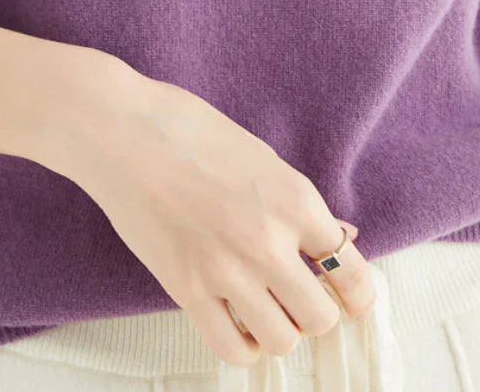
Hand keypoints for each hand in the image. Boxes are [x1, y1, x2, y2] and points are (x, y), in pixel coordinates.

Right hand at [37, 70, 376, 366]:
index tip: (350, 295)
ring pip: (283, 340)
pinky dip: (244, 345)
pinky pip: (232, 349)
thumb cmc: (189, 129)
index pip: (352, 272)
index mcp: (294, 199)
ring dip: (281, 328)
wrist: (121, 130)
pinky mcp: (186, 290)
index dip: (358, 292)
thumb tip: (341, 237)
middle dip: (317, 310)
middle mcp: (268, 241)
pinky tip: (238, 321)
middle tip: (300, 294)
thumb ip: (300, 204)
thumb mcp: (261, 156)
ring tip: (267, 306)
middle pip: (322, 317)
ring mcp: (226, 270)